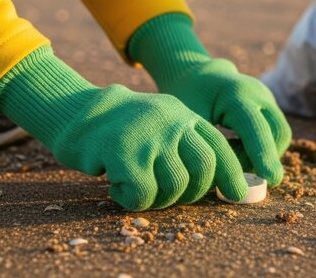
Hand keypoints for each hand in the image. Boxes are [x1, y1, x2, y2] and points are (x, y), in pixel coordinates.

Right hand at [0, 47, 247, 210]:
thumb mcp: (164, 124)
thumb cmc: (126, 130)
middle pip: (203, 169)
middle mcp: (172, 123)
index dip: (232, 175)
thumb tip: (221, 183)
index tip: (237, 194)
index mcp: (185, 116)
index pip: (219, 148)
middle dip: (194, 192)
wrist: (77, 114)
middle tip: (173, 196)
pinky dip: (131, 200)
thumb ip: (189, 145)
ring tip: (141, 188)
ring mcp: (149, 137)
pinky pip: (143, 195)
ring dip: (159, 199)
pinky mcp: (125, 153)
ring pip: (174, 186)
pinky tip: (118, 187)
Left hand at [128, 13, 291, 185]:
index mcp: (236, 94)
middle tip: (241, 173)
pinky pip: (275, 132)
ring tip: (233, 157)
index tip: (271, 179)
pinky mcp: (269, 105)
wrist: (198, 76)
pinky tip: (236, 148)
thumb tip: (226, 179)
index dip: (264, 154)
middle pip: (278, 131)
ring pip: (280, 134)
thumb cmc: (189, 98)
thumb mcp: (191, 121)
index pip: (256, 127)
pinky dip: (261, 147)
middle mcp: (258, 94)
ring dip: (263, 154)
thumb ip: (209, 146)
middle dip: (267, 158)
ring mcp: (267, 98)